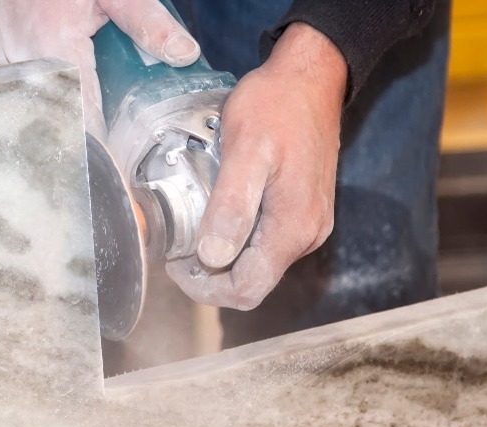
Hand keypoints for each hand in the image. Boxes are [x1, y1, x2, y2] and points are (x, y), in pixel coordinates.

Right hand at [0, 0, 200, 138]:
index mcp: (55, 43)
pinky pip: (22, 87)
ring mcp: (2, 60)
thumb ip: (147, 21)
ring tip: (85, 103)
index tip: (117, 166)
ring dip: (63, 107)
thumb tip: (184, 54)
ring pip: (39, 104)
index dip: (101, 146)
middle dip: (85, 126)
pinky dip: (43, 89)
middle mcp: (24, 58)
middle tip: (108, 134)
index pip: (81, 116)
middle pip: (60, 115)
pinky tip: (59, 81)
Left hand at [166, 23, 347, 309]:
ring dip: (223, 255)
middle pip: (252, 282)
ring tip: (193, 228)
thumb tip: (213, 257)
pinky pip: (268, 241)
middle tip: (178, 247)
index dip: (205, 288)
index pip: (246, 290)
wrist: (310, 77)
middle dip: (210, 275)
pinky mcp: (305, 210)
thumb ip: (232, 206)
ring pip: (259, 264)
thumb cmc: (276, 107)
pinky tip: (219, 213)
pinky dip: (239, 237)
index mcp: (292, 229)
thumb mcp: (246, 151)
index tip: (176, 264)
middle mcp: (307, 235)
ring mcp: (309, 224)